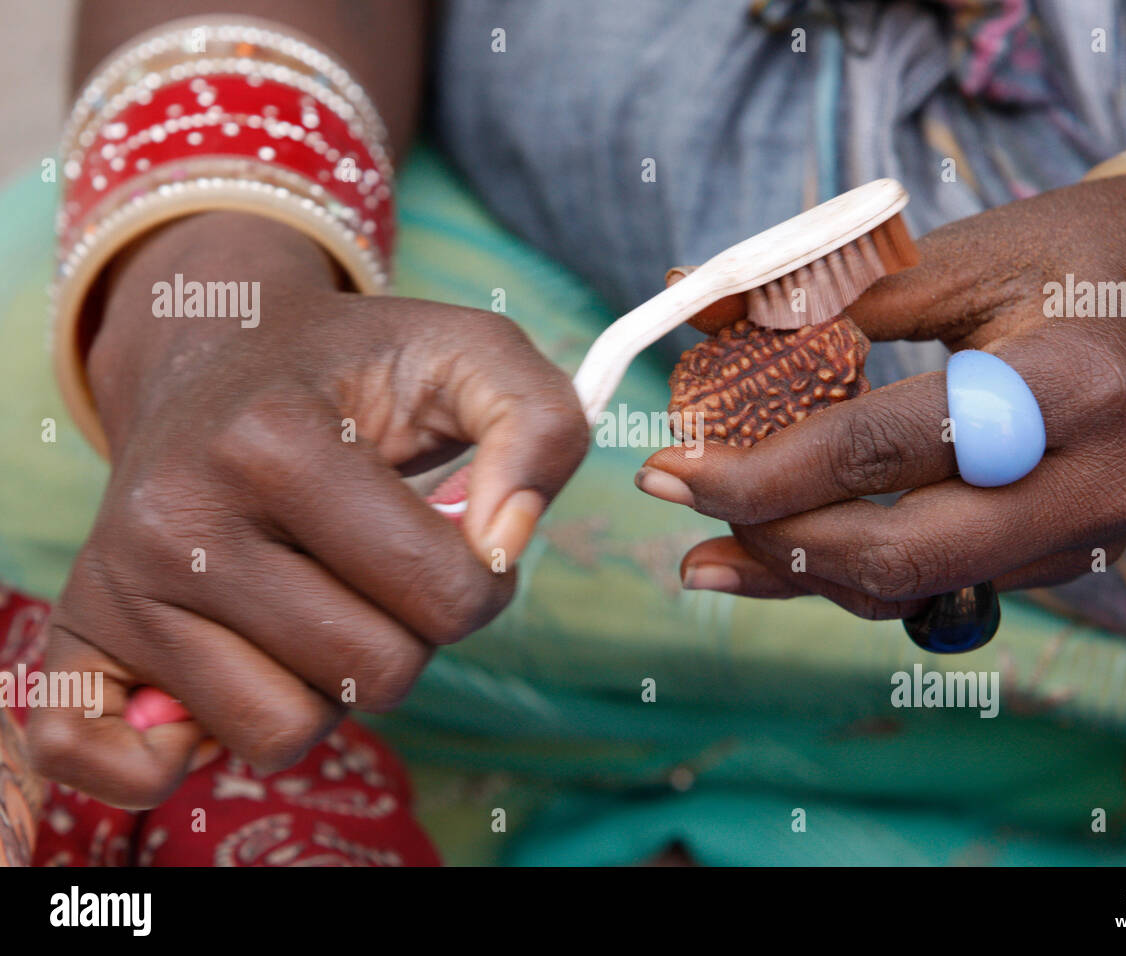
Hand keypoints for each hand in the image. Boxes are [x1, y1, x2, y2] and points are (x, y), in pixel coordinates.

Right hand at [28, 212, 586, 807]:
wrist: (221, 357)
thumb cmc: (357, 371)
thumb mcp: (470, 354)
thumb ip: (540, 426)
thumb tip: (504, 544)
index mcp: (274, 438)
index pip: (446, 594)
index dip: (484, 580)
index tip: (452, 534)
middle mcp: (176, 515)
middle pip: (375, 675)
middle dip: (411, 632)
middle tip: (380, 564)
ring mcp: (120, 583)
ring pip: (284, 731)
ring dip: (330, 682)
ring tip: (315, 595)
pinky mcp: (83, 638)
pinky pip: (130, 766)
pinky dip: (187, 752)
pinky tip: (226, 673)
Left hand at [637, 176, 1125, 619]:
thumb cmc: (1094, 259)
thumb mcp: (968, 255)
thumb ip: (829, 291)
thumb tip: (691, 303)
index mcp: (1069, 382)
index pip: (888, 448)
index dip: (767, 467)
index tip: (674, 466)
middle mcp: (1089, 481)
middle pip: (902, 551)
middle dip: (773, 540)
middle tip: (681, 508)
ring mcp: (1088, 536)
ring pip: (917, 586)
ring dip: (802, 574)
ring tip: (708, 554)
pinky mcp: (1070, 557)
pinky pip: (943, 583)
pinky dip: (858, 571)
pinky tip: (785, 554)